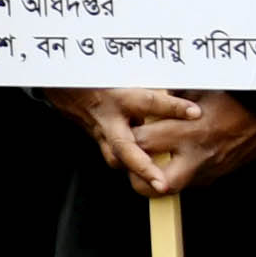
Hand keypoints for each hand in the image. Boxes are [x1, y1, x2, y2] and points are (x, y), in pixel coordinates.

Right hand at [42, 86, 203, 191]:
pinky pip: (114, 155)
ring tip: (159, 184)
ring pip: (116, 157)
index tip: (195, 113)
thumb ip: (146, 82)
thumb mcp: (118, 72)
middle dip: (144, 166)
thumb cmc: (92, 74)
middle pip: (125, 146)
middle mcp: (108, 117)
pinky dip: (130, 163)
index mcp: (116, 97)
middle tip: (161, 183)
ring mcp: (100, 130)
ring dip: (136, 171)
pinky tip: (147, 169)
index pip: (148, 102)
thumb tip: (177, 82)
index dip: (172, 107)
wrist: (60, 80)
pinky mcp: (97, 138)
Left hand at [126, 90, 255, 191]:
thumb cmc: (233, 101)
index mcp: (187, 132)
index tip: (125, 128)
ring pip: (164, 190)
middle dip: (131, 171)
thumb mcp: (198, 91)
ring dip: (149, 180)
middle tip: (128, 154)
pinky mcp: (210, 179)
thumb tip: (142, 93)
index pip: (141, 144)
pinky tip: (170, 157)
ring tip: (146, 160)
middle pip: (146, 181)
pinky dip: (171, 173)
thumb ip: (168, 99)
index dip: (127, 138)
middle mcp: (193, 157)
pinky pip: (184, 183)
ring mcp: (203, 172)